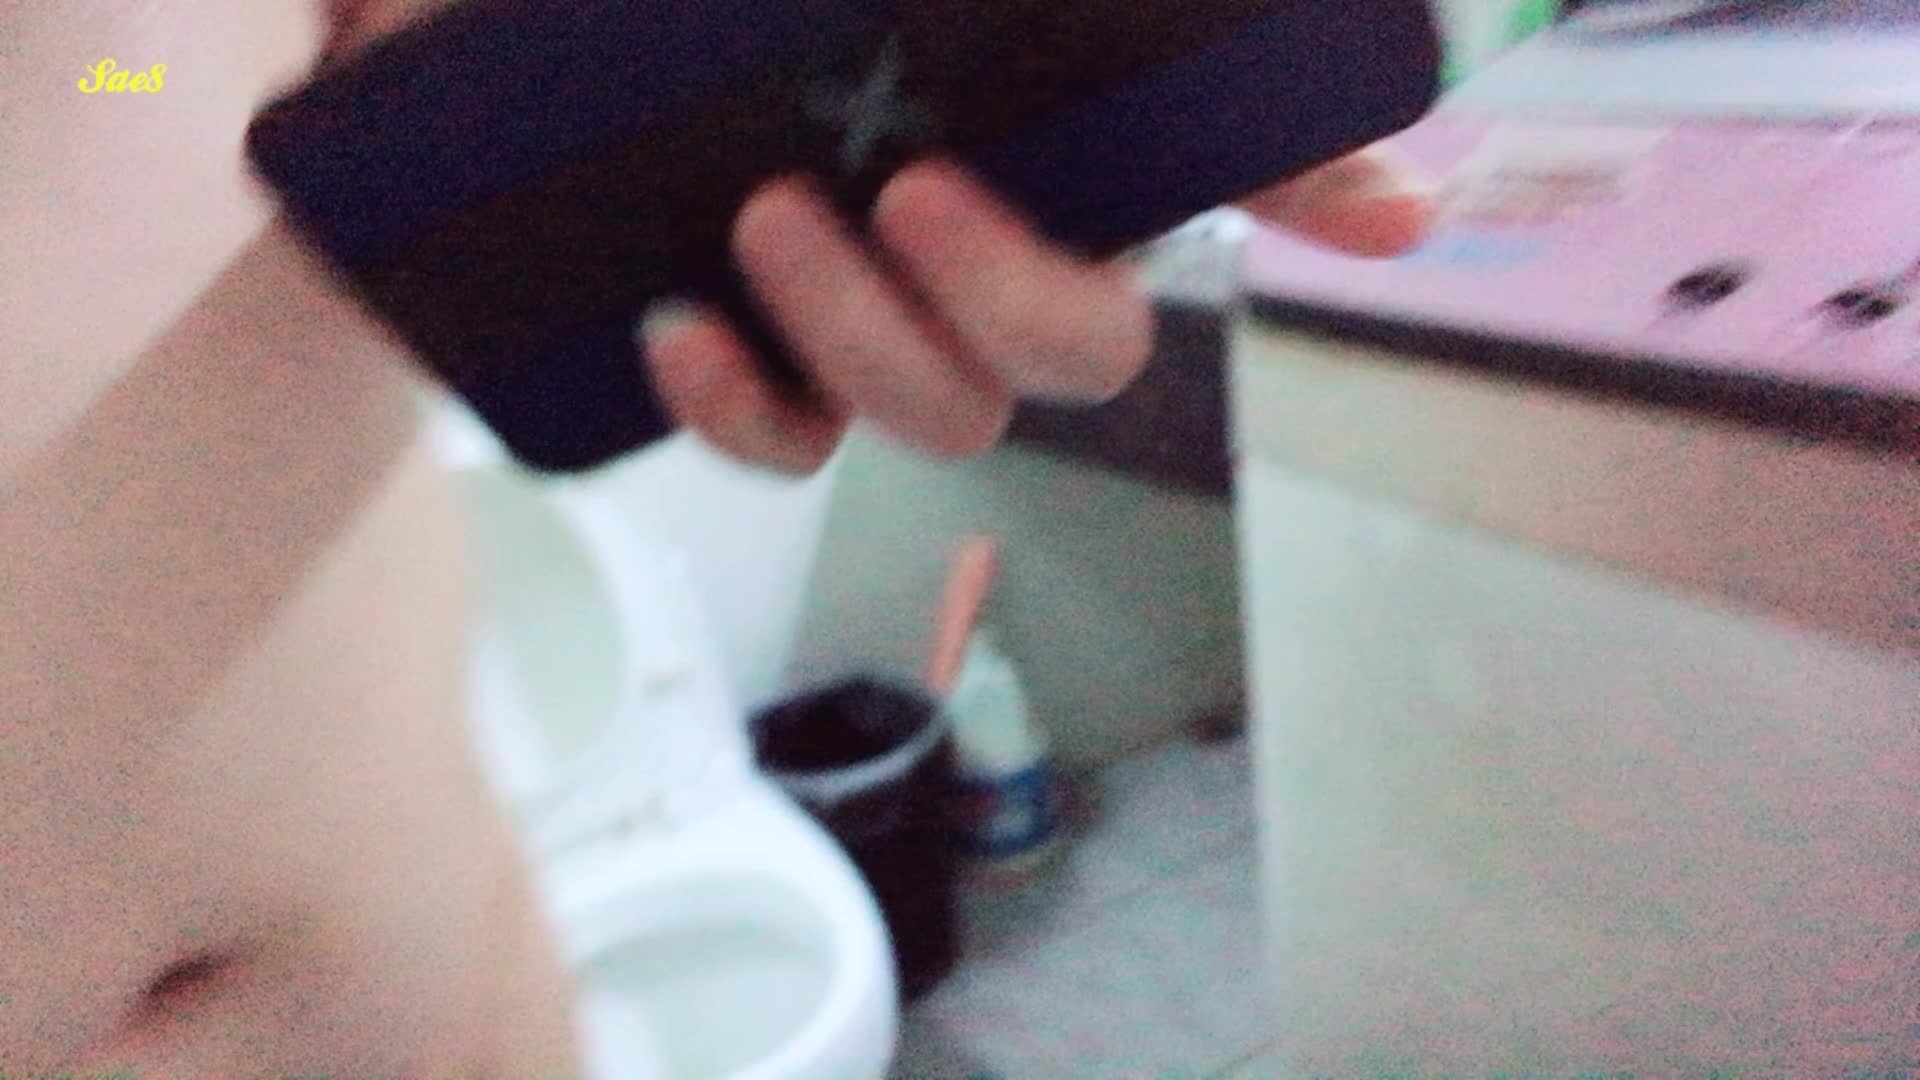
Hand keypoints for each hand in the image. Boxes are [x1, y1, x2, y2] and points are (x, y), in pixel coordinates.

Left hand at [321, 1, 1434, 476]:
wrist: (529, 20)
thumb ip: (1135, 26)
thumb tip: (1385, 196)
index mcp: (1046, 147)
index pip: (1202, 192)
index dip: (1280, 205)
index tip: (1313, 205)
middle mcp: (975, 246)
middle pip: (1064, 361)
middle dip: (997, 302)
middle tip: (899, 194)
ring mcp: (861, 310)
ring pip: (933, 416)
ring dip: (863, 345)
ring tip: (761, 224)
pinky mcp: (742, 350)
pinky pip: (774, 442)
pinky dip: (734, 410)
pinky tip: (672, 330)